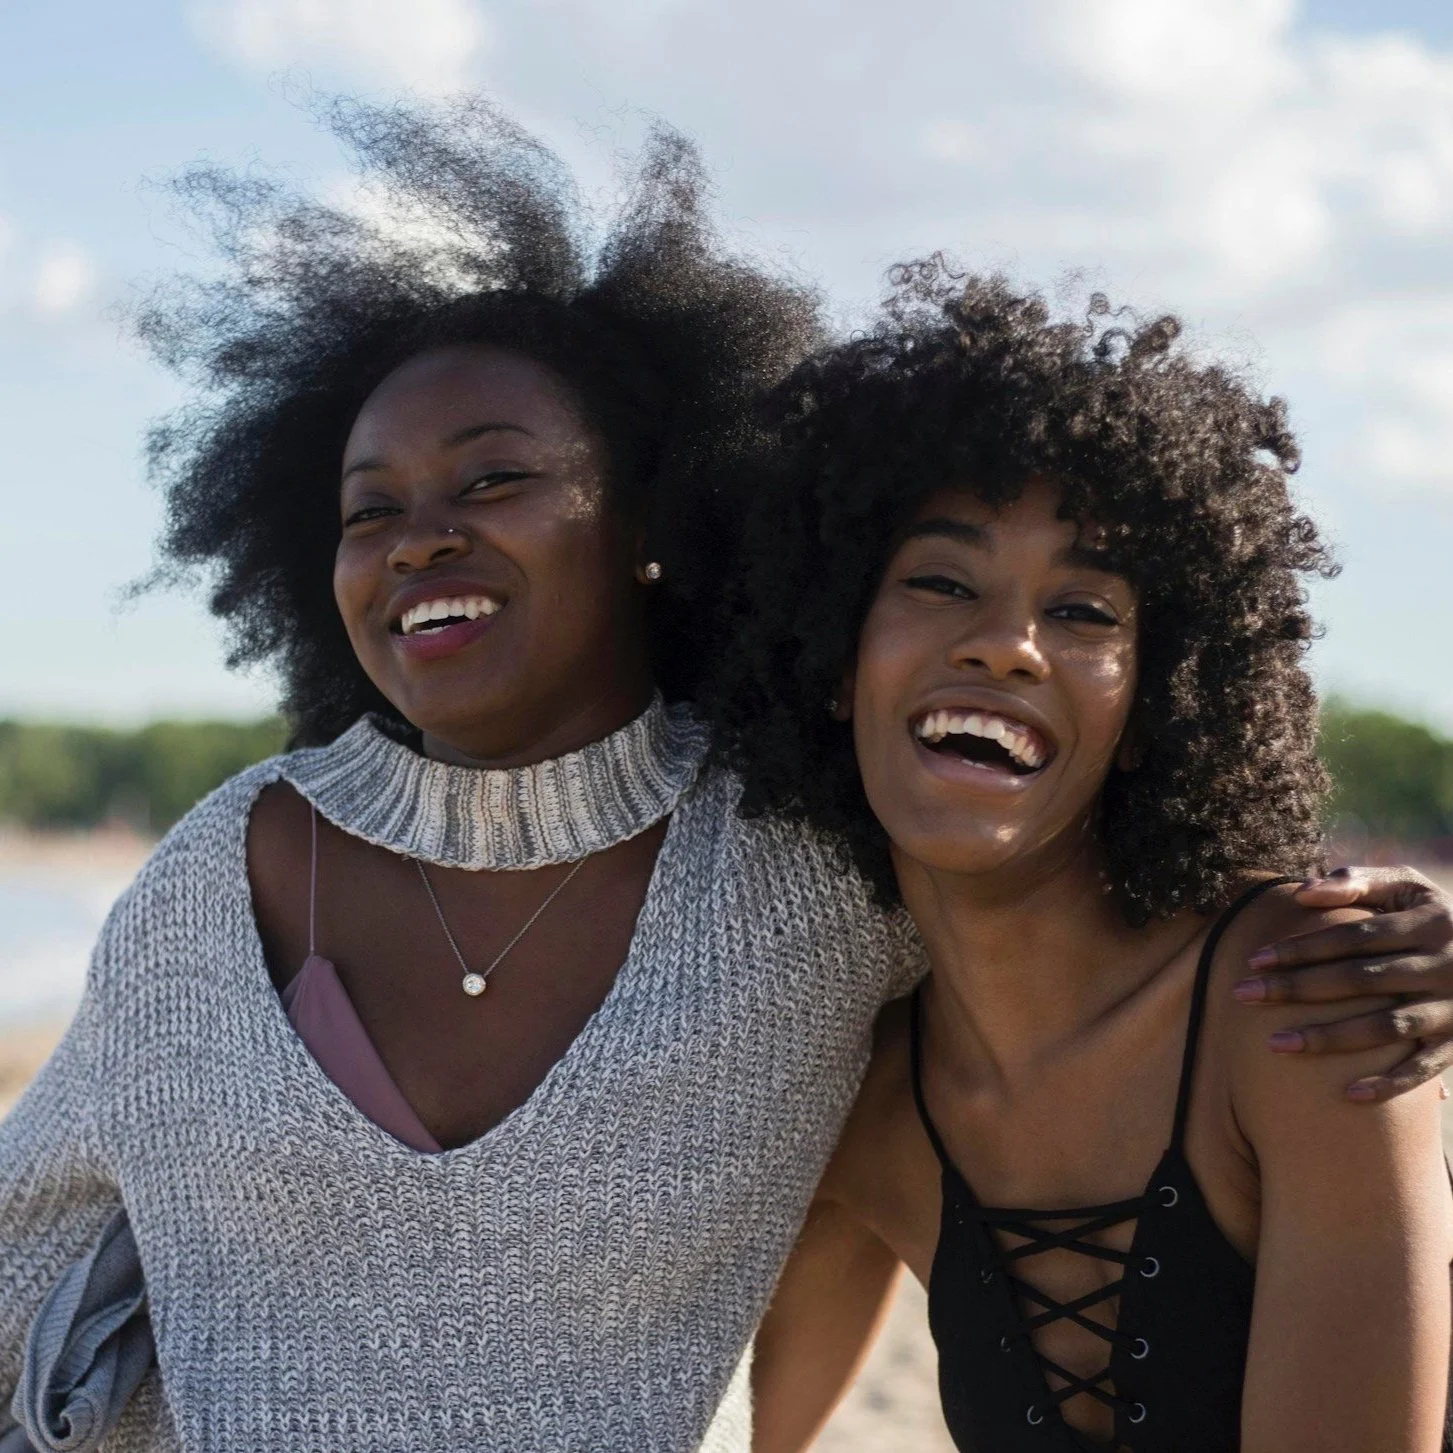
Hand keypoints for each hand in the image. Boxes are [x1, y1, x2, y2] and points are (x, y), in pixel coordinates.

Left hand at [1232, 866, 1452, 1101]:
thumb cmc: (1429, 914)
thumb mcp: (1406, 886)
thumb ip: (1356, 882)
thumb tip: (1301, 892)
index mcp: (1430, 923)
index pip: (1354, 937)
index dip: (1304, 948)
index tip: (1255, 961)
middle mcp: (1445, 965)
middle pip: (1360, 980)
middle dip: (1298, 988)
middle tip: (1243, 995)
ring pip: (1387, 1026)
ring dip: (1330, 1037)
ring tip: (1275, 1043)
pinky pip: (1426, 1067)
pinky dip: (1392, 1084)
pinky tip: (1349, 1095)